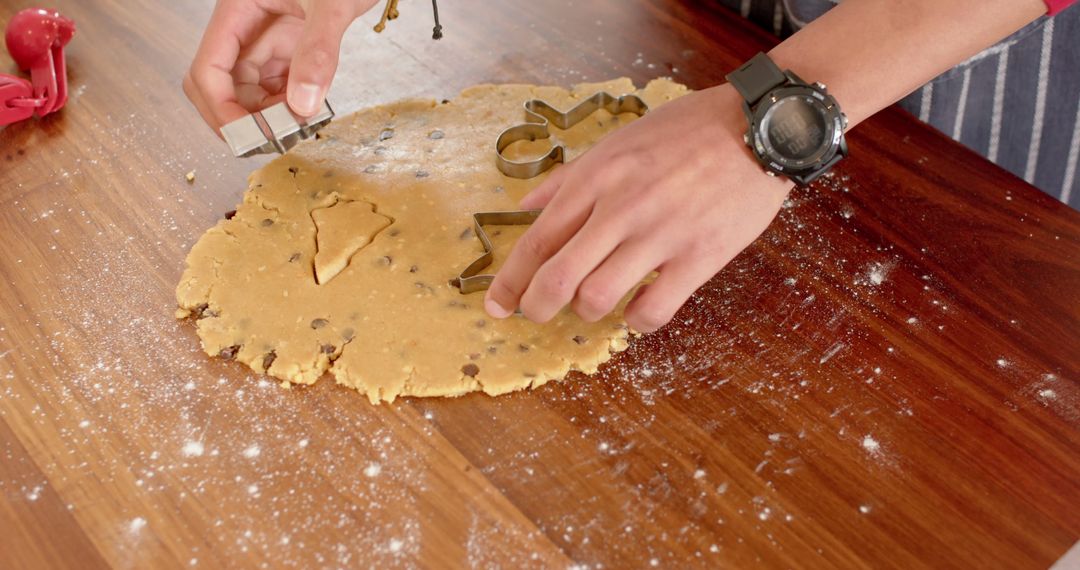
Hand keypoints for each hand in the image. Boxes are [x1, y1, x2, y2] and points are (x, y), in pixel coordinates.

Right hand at [183, 0, 377, 133]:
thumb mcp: (332, 5)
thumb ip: (317, 53)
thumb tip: (302, 104)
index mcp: (239, 7)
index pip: (209, 67)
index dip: (221, 107)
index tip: (246, 136)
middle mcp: (246, 25)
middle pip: (221, 84)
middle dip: (239, 117)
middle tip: (270, 141)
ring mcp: (266, 38)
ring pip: (249, 90)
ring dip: (266, 116)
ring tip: (296, 128)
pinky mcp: (289, 48)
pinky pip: (276, 86)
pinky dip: (287, 106)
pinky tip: (306, 114)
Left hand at [484, 84, 792, 332]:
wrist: (759, 127)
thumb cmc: (687, 131)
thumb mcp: (619, 140)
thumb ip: (568, 177)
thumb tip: (523, 206)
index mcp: (597, 177)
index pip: (538, 239)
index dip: (509, 281)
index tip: (495, 305)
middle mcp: (621, 207)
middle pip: (558, 277)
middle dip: (536, 307)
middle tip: (536, 314)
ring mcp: (661, 234)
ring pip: (598, 298)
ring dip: (587, 310)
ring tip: (597, 300)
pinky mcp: (700, 256)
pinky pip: (652, 309)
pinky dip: (636, 320)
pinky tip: (639, 307)